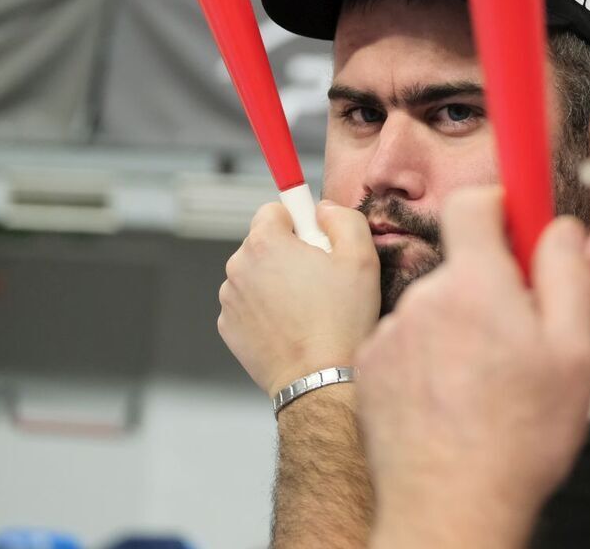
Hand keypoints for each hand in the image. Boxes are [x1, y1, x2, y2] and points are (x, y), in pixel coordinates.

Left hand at [218, 200, 380, 396]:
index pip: (274, 210)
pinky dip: (266, 309)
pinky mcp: (229, 327)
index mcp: (265, 243)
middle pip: (264, 242)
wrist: (319, 379)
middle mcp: (238, 266)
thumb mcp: (361, 257)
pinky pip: (248, 304)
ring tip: (307, 308)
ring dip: (276, 281)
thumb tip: (323, 209)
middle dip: (288, 253)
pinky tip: (291, 326)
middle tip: (319, 279)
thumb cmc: (342, 320)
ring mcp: (229, 299)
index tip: (316, 240)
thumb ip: (343, 218)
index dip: (300, 222)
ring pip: (256, 274)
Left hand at [357, 187, 589, 548]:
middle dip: (488, 286)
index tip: (515, 226)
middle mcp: (422, 299)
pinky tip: (451, 401)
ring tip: (485, 385)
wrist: (450, 509)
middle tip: (518, 339)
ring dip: (457, 328)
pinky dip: (427, 360)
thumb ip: (567, 275)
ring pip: (433, 308)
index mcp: (474, 284)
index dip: (498, 205)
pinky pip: (406, 343)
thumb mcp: (573, 353)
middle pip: (459, 265)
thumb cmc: (519, 438)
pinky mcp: (369, 367)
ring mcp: (389, 334)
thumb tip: (559, 228)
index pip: (473, 203)